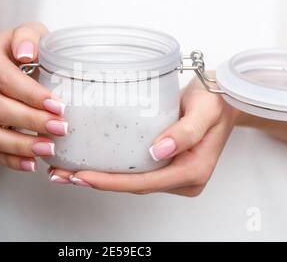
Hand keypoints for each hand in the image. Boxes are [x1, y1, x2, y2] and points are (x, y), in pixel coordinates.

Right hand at [0, 22, 67, 171]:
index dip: (32, 95)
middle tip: (62, 128)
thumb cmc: (23, 51)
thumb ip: (29, 36)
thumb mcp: (29, 33)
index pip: (4, 78)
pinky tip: (32, 163)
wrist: (2, 68)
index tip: (59, 106)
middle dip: (32, 121)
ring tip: (49, 149)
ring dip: (21, 145)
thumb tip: (26, 52)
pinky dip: (10, 160)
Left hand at [49, 74, 239, 195]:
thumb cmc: (215, 101)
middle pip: (133, 186)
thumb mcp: (204, 110)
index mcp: (192, 171)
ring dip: (101, 177)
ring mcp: (174, 175)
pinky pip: (136, 171)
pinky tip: (91, 162)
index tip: (81, 176)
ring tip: (68, 170)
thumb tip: (158, 152)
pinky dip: (112, 169)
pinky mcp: (166, 166)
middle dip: (97, 182)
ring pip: (132, 181)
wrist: (225, 99)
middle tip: (62, 175)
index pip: (144, 183)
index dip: (110, 182)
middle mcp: (182, 179)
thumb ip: (185, 132)